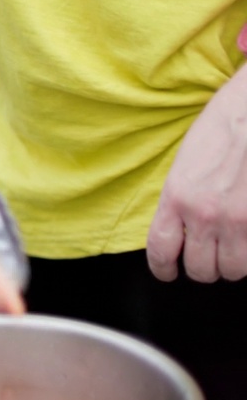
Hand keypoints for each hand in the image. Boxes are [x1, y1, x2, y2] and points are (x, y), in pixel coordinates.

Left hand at [147, 66, 246, 281]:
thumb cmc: (224, 127)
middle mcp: (205, 215)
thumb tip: (180, 228)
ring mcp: (239, 221)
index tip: (168, 272)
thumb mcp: (187, 163)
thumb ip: (180, 198)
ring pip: (232, 270)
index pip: (161, 250)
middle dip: (203, 268)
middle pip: (200, 269)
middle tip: (208, 258)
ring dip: (232, 265)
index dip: (163, 268)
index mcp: (177, 197)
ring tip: (232, 250)